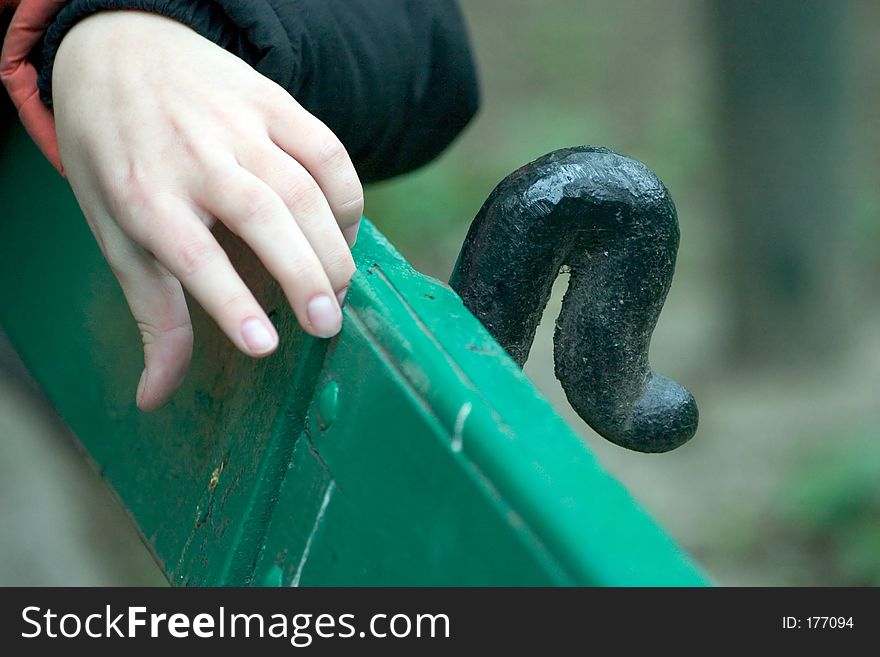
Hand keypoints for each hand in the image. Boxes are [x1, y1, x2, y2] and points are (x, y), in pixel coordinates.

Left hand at [52, 11, 362, 410]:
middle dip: (304, 274)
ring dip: (333, 245)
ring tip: (341, 291)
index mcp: (143, 194)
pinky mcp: (274, 102)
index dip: (232, 302)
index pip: (192, 254)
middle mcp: (194, 154)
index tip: (266, 346)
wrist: (120, 47)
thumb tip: (154, 397)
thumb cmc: (115, 156)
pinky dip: (347, 196)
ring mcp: (239, 123)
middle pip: (263, 215)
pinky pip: (327, 150)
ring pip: (305, 185)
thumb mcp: (115, 233)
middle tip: (328, 325)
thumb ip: (152, 314)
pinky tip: (344, 234)